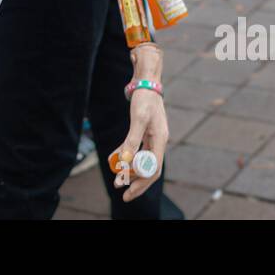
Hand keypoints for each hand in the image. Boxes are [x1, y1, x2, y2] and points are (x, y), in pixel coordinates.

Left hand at [112, 44, 167, 201]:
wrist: (146, 81)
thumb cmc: (145, 98)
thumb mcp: (138, 118)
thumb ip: (132, 139)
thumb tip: (124, 160)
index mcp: (161, 140)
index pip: (152, 169)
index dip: (141, 182)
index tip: (127, 190)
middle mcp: (158, 141)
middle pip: (148, 168)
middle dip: (135, 182)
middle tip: (122, 192)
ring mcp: (152, 137)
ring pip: (141, 160)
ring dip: (129, 170)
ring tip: (116, 180)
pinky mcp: (144, 132)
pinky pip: (135, 148)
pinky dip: (125, 154)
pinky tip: (113, 159)